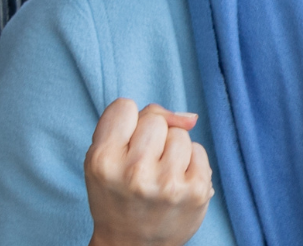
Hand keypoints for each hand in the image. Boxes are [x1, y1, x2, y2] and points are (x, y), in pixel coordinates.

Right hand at [84, 99, 212, 245]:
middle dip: (152, 138)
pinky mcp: (195, 191)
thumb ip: (134, 123)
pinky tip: (177, 183)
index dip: (127, 123)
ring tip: (160, 177)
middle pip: (155, 119)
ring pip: (180, 133)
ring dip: (173, 150)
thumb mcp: (106, 158)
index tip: (125, 146)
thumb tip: (190, 117)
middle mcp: (134, 172)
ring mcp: (167, 183)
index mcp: (103, 161)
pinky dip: (190, 162)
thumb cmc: (118, 195)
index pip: (124, 106)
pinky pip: (199, 150)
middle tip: (143, 167)